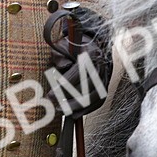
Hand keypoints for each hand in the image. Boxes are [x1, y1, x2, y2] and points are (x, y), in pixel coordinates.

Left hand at [45, 3, 112, 117]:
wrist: (94, 41)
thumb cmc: (75, 44)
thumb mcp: (63, 44)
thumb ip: (59, 56)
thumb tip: (62, 69)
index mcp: (90, 54)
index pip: (77, 74)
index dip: (63, 87)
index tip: (50, 96)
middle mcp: (101, 65)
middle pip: (88, 88)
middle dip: (70, 100)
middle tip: (55, 106)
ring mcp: (106, 75)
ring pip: (95, 97)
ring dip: (78, 107)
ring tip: (63, 112)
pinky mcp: (106, 83)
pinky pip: (100, 100)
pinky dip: (88, 110)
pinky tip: (75, 115)